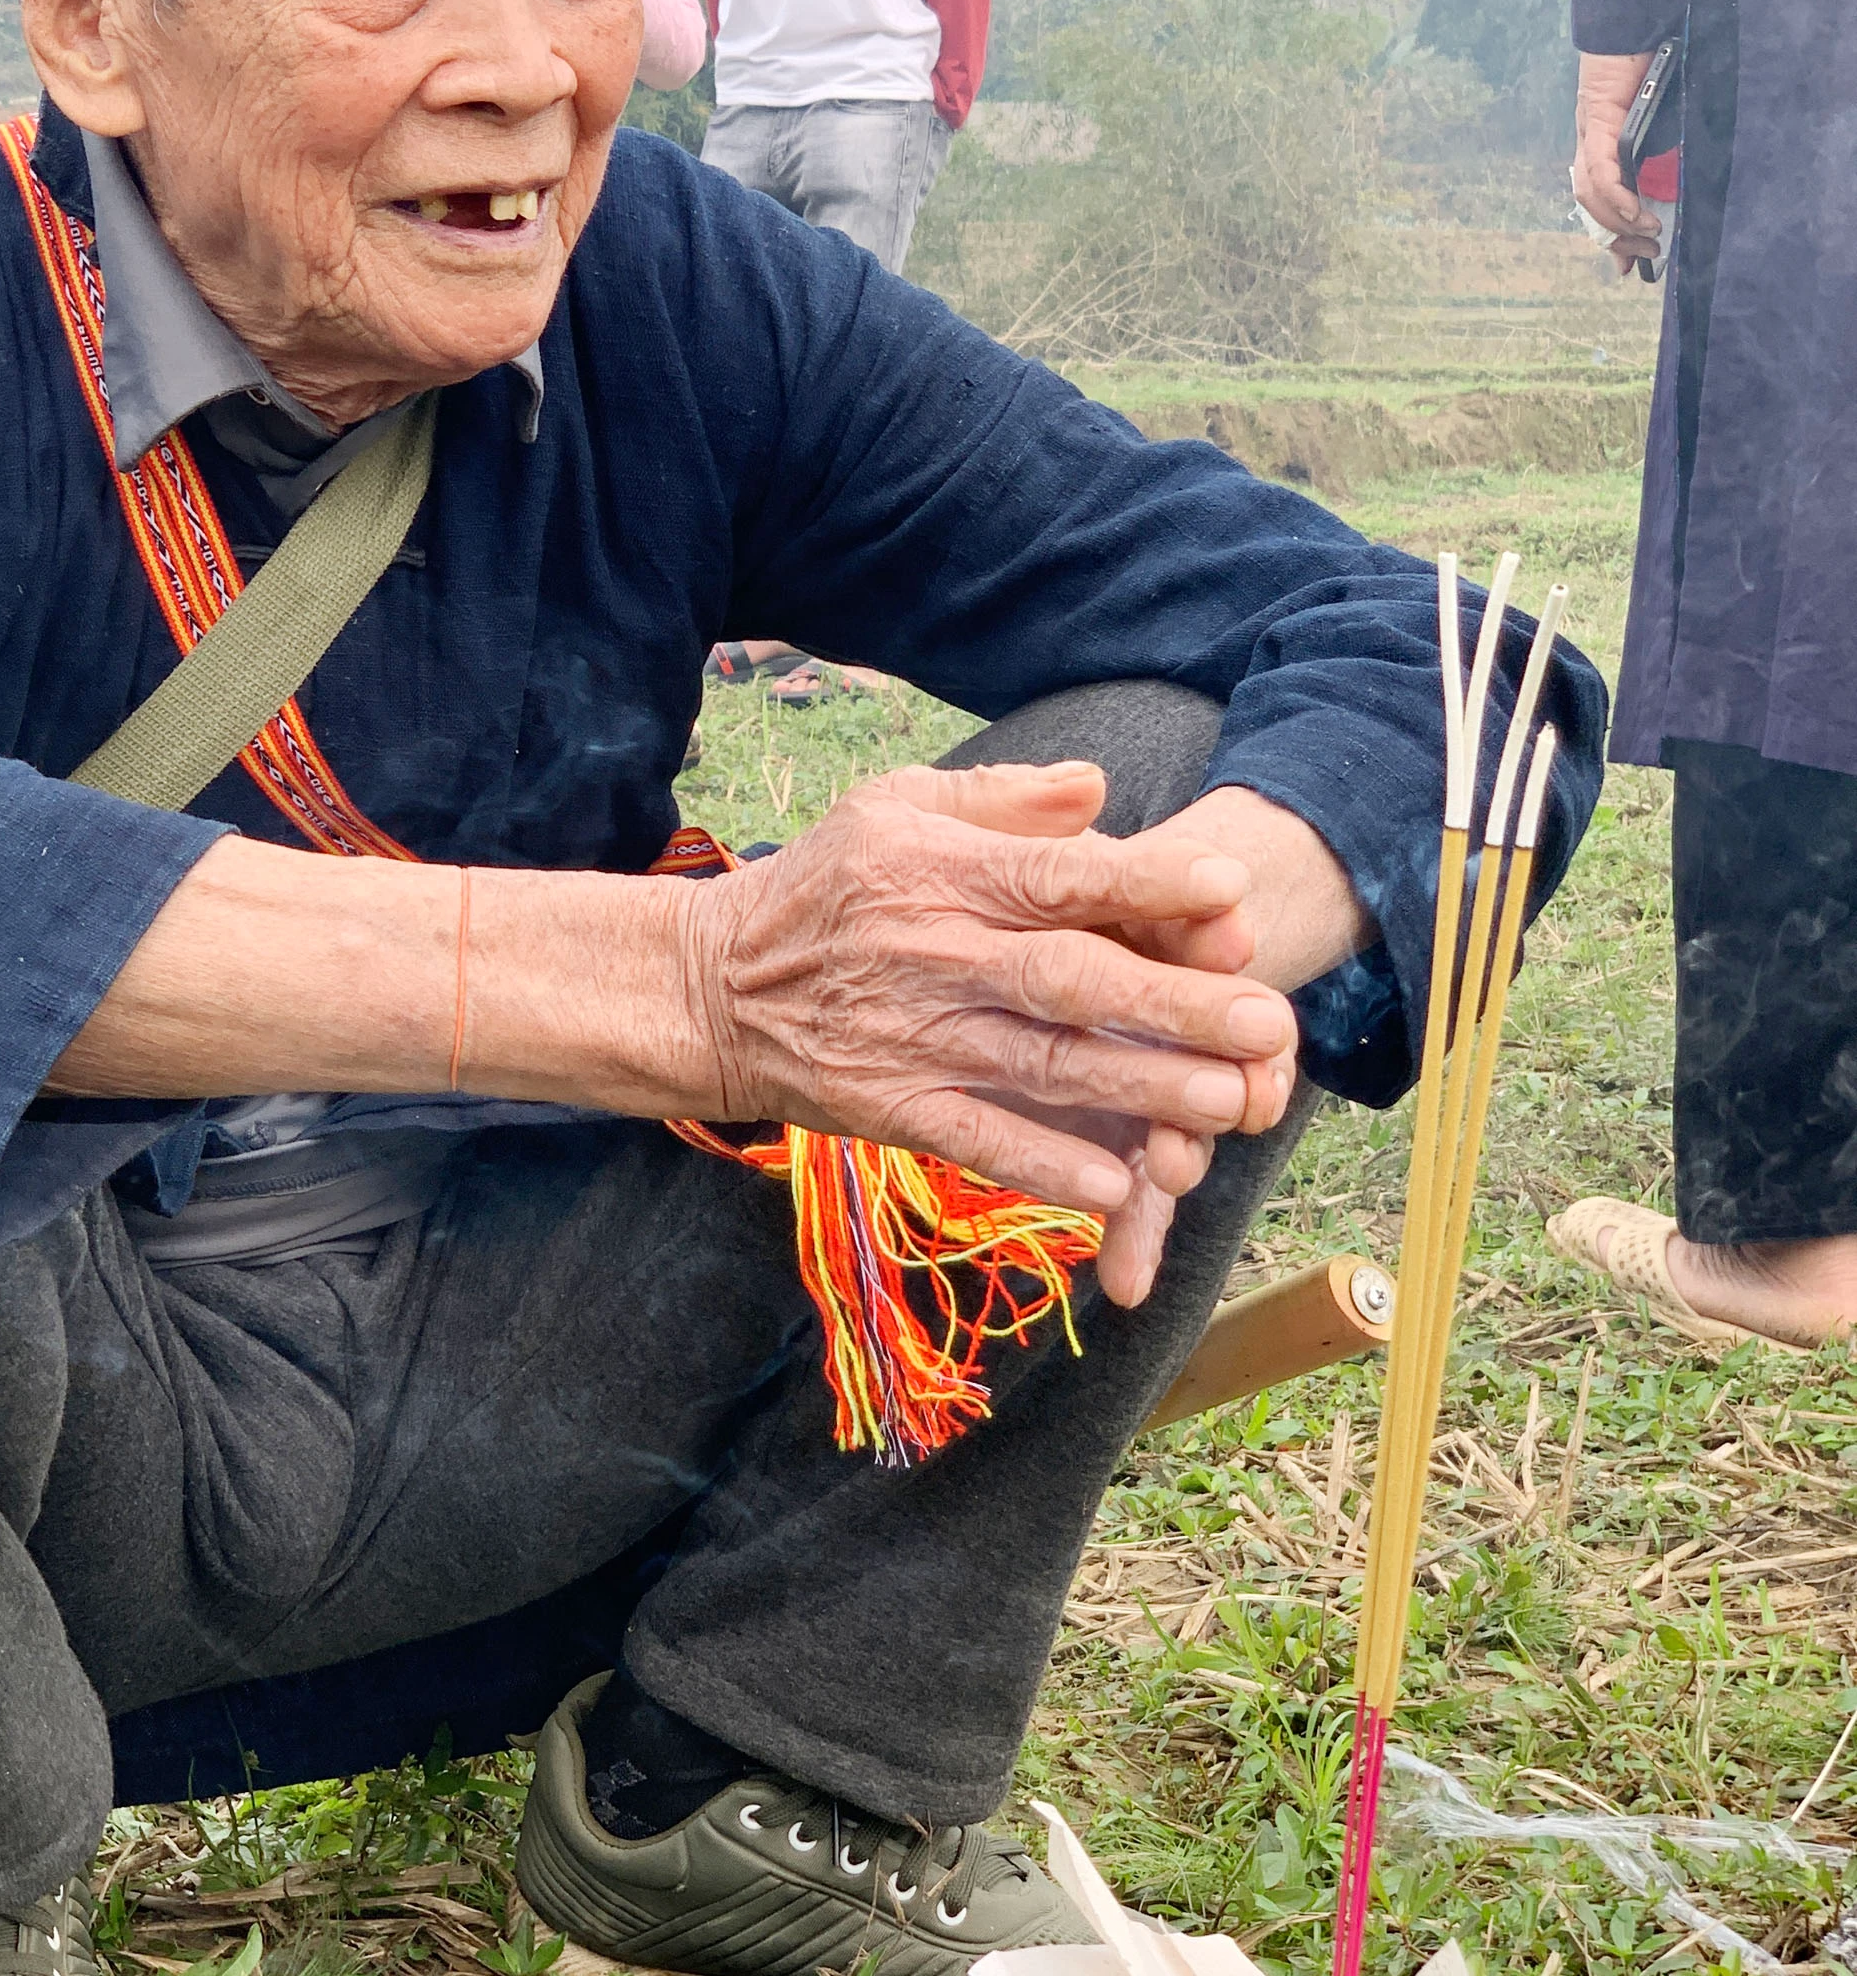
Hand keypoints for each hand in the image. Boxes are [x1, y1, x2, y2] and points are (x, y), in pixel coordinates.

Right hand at [685, 760, 1300, 1306]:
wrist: (709, 987)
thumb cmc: (819, 888)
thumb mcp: (892, 807)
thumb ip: (1000, 798)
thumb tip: (1098, 788)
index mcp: (943, 871)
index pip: (1061, 874)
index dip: (1147, 883)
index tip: (1231, 890)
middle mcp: (935, 952)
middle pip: (1072, 977)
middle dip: (1174, 1001)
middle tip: (1267, 1022)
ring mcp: (912, 1035)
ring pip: (1042, 1065)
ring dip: (1137, 1088)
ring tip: (1227, 1103)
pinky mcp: (888, 1105)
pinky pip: (976, 1139)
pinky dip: (1041, 1165)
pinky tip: (1112, 1187)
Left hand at [1571, 50, 1660, 275]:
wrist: (1638, 22)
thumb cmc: (1654, 64)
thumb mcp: (1663, 117)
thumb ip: (1665, 149)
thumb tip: (1682, 182)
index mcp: (1604, 146)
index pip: (1597, 201)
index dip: (1611, 235)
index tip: (1628, 264)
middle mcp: (1591, 145)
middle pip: (1591, 206)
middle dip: (1616, 239)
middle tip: (1643, 258)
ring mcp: (1590, 134)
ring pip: (1592, 195)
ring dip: (1620, 222)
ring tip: (1648, 234)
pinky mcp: (1597, 121)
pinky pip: (1602, 171)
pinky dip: (1617, 197)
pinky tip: (1635, 213)